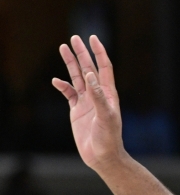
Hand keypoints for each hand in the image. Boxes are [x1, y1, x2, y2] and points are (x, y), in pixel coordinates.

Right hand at [52, 35, 123, 171]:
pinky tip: (56, 80)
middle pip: (89, 68)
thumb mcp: (105, 116)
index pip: (104, 68)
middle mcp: (98, 95)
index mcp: (108, 94)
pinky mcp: (77, 110)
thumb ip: (98, 96)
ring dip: (70, 64)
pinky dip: (62, 86)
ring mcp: (87, 102)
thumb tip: (90, 75)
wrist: (102, 156)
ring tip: (63, 48)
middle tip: (74, 38)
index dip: (99, 53)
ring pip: (77, 78)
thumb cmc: (109, 138)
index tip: (93, 38)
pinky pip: (68, 93)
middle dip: (82, 53)